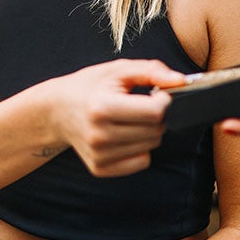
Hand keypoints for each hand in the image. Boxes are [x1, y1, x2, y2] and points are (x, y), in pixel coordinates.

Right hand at [44, 59, 184, 177]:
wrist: (57, 110)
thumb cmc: (91, 86)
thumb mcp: (118, 70)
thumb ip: (152, 71)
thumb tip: (182, 81)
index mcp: (102, 107)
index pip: (154, 112)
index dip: (163, 101)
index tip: (156, 94)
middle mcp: (99, 135)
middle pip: (155, 131)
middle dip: (157, 116)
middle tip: (142, 105)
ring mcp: (98, 155)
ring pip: (150, 147)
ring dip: (149, 132)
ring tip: (130, 119)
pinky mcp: (99, 168)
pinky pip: (141, 162)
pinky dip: (140, 148)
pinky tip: (125, 135)